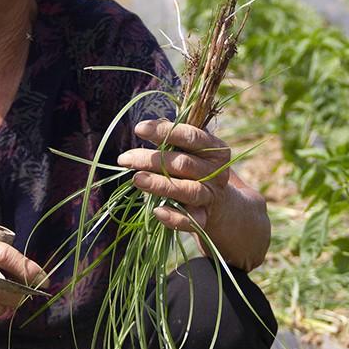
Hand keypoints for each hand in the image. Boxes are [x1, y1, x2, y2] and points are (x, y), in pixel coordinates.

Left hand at [117, 118, 269, 269]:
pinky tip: (157, 211)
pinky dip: (174, 217)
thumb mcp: (192, 152)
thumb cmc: (197, 170)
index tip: (139, 128)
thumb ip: (173, 140)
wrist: (223, 206)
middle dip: (152, 160)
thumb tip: (144, 128)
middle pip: (183, 164)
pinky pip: (190, 220)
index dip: (165, 131)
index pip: (191, 137)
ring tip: (136, 179)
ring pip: (187, 190)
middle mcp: (216, 172)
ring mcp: (211, 196)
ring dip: (160, 185)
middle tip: (125, 159)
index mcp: (215, 149)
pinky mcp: (205, 218)